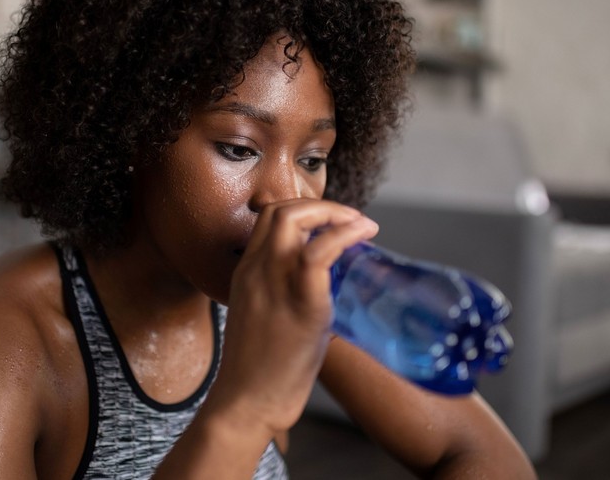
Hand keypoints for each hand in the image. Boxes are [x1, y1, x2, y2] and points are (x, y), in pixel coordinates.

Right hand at [204, 198, 378, 436]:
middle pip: (281, 210)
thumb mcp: (263, 317)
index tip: (330, 222)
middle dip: (320, 205)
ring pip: (295, 219)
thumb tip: (324, 288)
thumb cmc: (260, 369)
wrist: (246, 403)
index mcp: (246, 272)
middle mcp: (256, 270)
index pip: (268, 217)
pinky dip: (344, 235)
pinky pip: (319, 253)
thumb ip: (283, 294)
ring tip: (361, 225)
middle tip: (350, 219)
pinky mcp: (301, 304)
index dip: (303, 209)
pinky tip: (363, 236)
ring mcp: (274, 284)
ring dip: (335, 213)